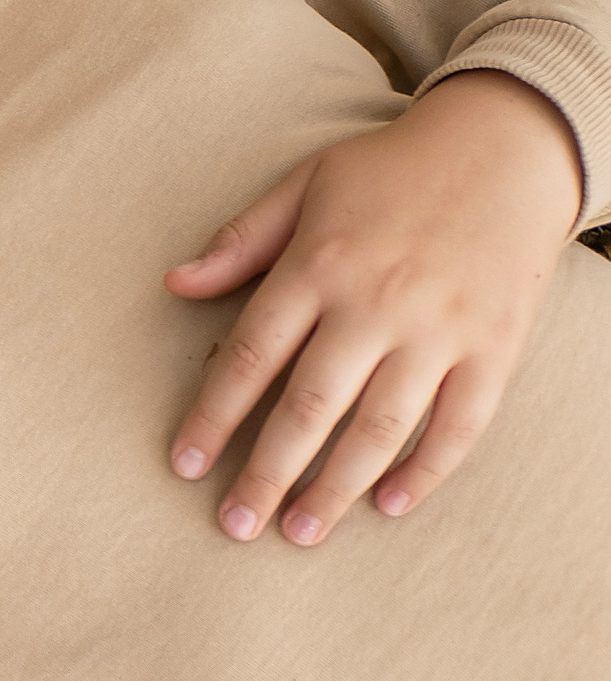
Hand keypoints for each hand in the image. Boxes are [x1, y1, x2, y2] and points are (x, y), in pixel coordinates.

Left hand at [165, 71, 582, 545]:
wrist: (506, 147)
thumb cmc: (390, 169)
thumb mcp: (304, 184)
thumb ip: (240, 241)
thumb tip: (173, 284)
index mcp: (317, 266)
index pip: (250, 357)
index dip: (212, 417)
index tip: (184, 466)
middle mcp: (375, 304)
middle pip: (309, 406)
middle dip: (267, 473)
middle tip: (235, 527)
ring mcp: (440, 330)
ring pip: (380, 427)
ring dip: (336, 488)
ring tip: (299, 533)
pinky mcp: (495, 348)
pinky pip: (460, 424)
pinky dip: (426, 470)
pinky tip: (389, 506)